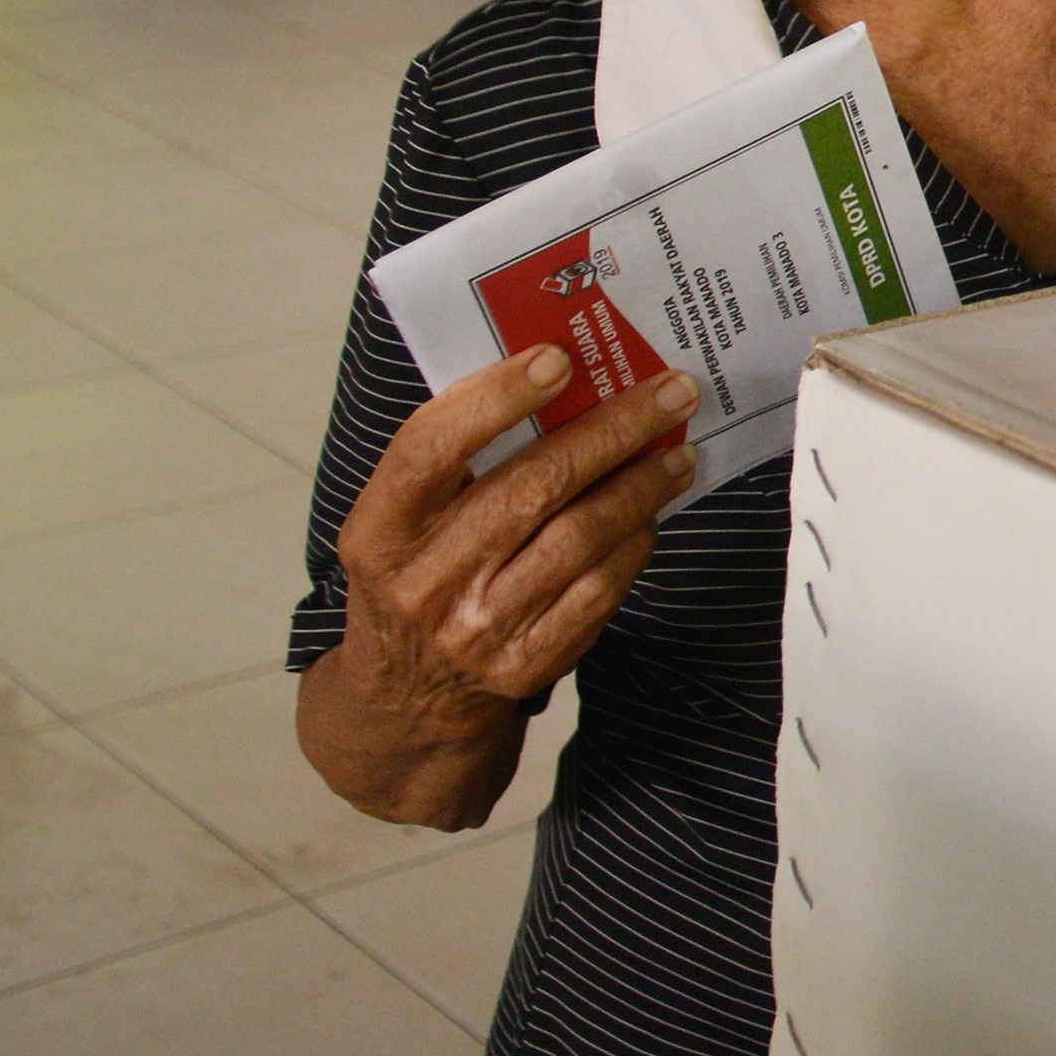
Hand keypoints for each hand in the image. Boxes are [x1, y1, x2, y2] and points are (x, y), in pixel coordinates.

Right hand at [301, 349, 696, 827]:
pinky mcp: (525, 664)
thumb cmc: (415, 575)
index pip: (432, 448)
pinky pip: (598, 592)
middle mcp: (423, 581)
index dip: (495, 398)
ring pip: (578, 539)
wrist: (406, 695)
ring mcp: (477, 629)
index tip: (558, 360)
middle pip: (530, 489)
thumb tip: (557, 380)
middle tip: (670, 393)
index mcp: (379, 530)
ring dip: (639, 486)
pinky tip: (651, 513)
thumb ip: (455, 459)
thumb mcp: (402, 521)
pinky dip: (634, 545)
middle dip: (611, 431)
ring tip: (675, 451)